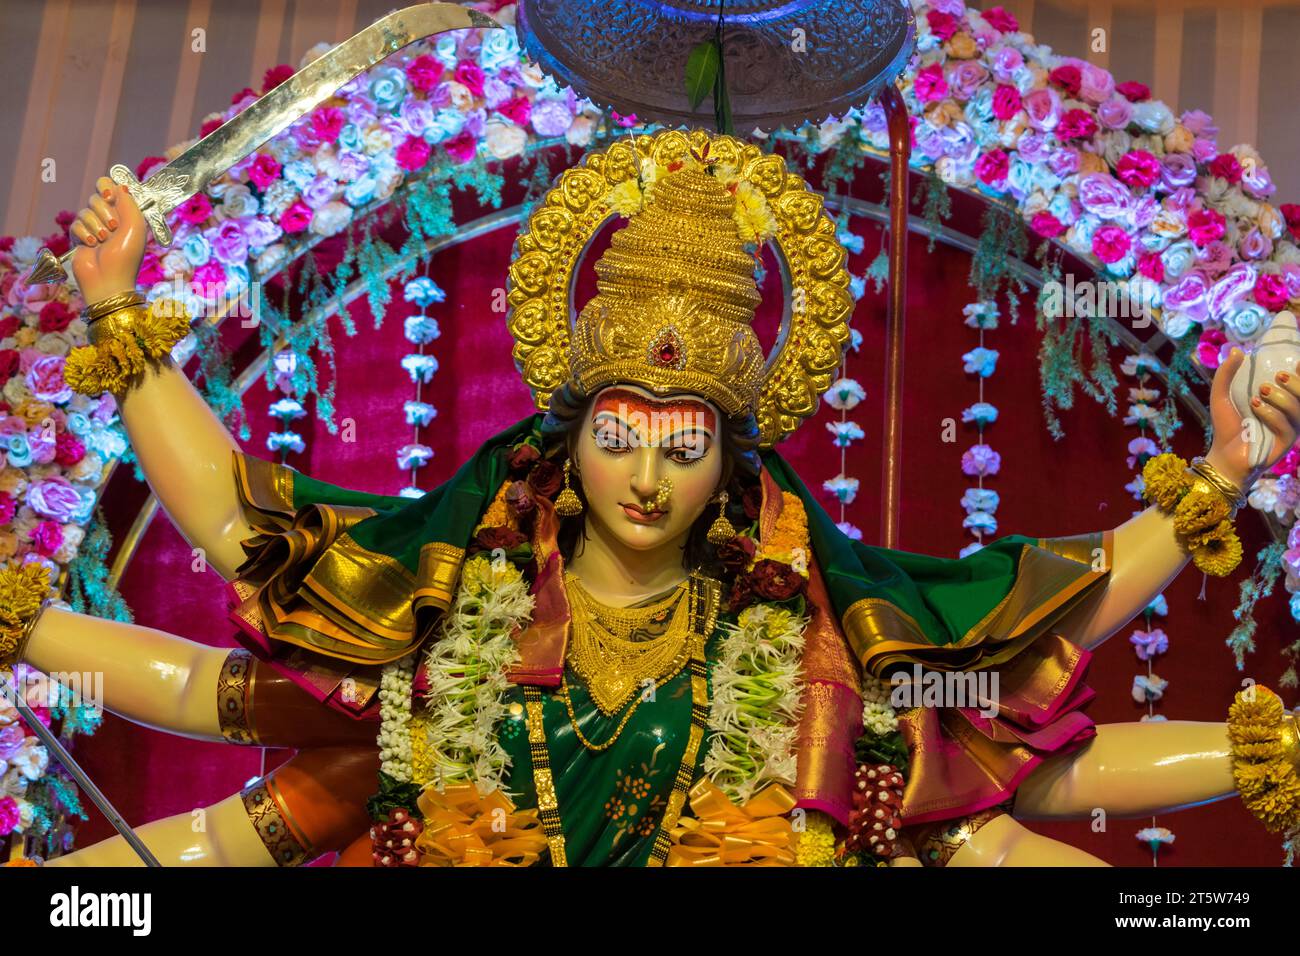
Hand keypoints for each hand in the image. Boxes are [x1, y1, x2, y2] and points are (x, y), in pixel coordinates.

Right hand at [69, 176, 147, 304]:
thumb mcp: (135, 226)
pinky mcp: (79, 236)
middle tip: (113, 228)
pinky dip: (84, 234)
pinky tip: (92, 246)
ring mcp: (93, 227)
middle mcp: (109, 218)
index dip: (107, 188)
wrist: (108, 279)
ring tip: (104, 242)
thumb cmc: (126, 255)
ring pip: (85, 211)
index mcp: (125, 214)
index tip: (109, 196)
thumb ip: (128, 202)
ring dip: (96, 227)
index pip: (111, 187)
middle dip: (104, 212)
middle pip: (96, 197)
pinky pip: (75, 224)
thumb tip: (119, 185)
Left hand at [1205, 346, 1299, 488]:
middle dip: (1296, 383)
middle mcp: (1290, 414)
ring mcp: (1290, 429)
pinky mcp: (1285, 443)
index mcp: (1280, 400)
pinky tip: (1256, 407)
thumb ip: (1226, 374)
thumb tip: (1237, 350)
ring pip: (1298, 409)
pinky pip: (1287, 427)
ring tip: (1261, 392)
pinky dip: (1272, 414)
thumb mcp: (1221, 395)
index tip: (1298, 361)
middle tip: (1277, 376)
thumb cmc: (1226, 425)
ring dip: (1282, 397)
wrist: (1222, 455)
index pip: (1298, 386)